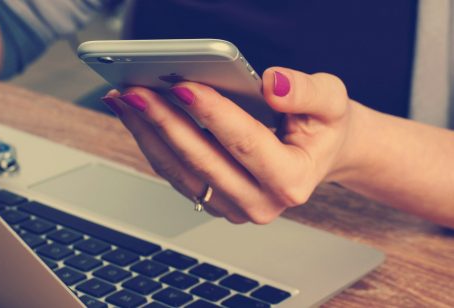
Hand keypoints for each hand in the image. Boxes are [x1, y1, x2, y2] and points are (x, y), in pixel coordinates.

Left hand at [102, 67, 355, 223]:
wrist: (317, 154)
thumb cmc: (322, 128)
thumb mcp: (331, 101)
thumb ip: (307, 91)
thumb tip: (272, 84)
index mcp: (292, 180)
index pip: (245, 144)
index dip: (213, 114)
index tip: (183, 86)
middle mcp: (261, 203)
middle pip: (203, 161)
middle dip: (165, 122)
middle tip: (137, 91)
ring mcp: (233, 207)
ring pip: (180, 171)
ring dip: (149, 133)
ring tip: (126, 100)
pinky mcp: (213, 201)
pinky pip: (175, 174)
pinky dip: (152, 143)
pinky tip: (136, 116)